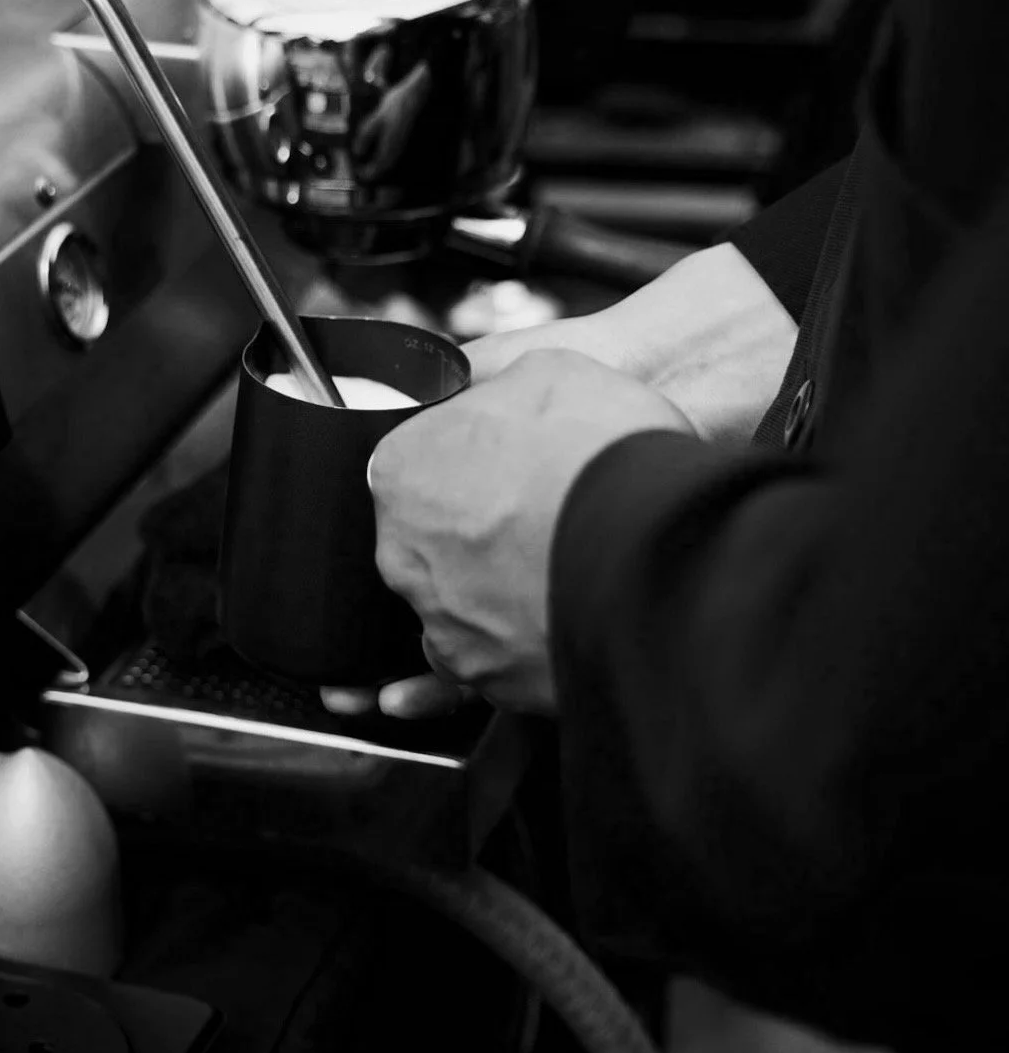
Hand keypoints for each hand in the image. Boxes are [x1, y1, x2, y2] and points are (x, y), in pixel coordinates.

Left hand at [370, 349, 690, 713]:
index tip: (504, 466)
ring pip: (462, 604)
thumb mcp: (552, 372)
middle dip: (475, 530)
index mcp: (400, 469)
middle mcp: (402, 553)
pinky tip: (560, 619)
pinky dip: (522, 645)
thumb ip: (504, 391)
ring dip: (499, 591)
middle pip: (431, 538)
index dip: (465, 461)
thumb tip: (502, 400)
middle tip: (535, 517)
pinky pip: (496, 660)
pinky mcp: (488, 680)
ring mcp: (441, 622)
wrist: (653, 546)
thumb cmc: (599, 450)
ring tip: (558, 571)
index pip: (413, 464)